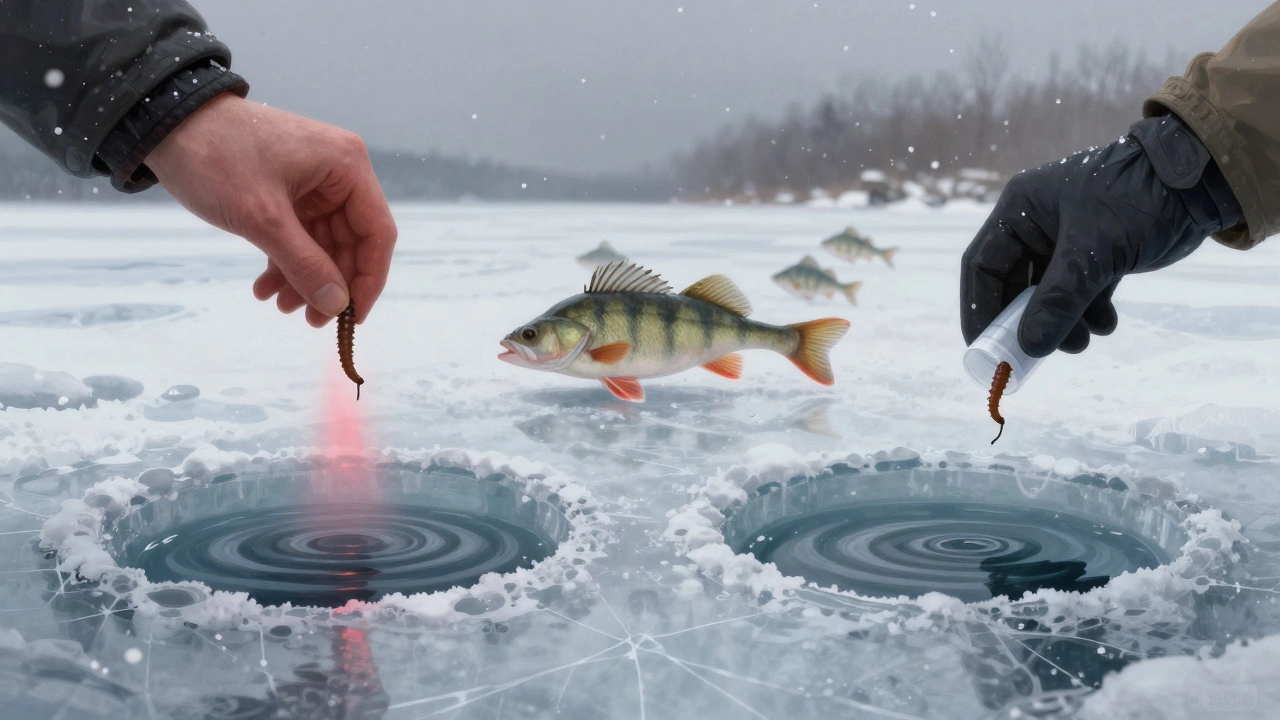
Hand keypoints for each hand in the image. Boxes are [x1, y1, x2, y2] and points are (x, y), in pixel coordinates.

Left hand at [146, 93, 396, 326]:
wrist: (166, 123)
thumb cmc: (217, 158)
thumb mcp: (263, 219)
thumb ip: (305, 265)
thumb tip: (337, 306)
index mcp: (347, 167)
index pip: (377, 233)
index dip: (368, 280)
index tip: (352, 318)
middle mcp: (338, 173)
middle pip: (351, 243)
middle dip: (329, 283)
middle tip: (309, 320)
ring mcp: (313, 183)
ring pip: (323, 244)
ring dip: (304, 278)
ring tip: (281, 305)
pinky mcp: (289, 191)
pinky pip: (299, 235)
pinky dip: (286, 262)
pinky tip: (266, 287)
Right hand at [960, 115, 1240, 356]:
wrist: (1199, 181)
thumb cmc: (1136, 199)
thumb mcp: (1093, 251)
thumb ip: (1059, 300)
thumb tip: (1030, 347)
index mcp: (1021, 210)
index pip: (983, 266)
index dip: (979, 309)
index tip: (985, 348)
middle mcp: (1037, 226)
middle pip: (1014, 286)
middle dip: (1027, 322)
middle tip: (1037, 353)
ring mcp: (1067, 242)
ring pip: (1048, 296)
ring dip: (1062, 323)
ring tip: (1083, 339)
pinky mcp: (1097, 255)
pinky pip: (1078, 294)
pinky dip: (1088, 315)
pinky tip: (1106, 323)